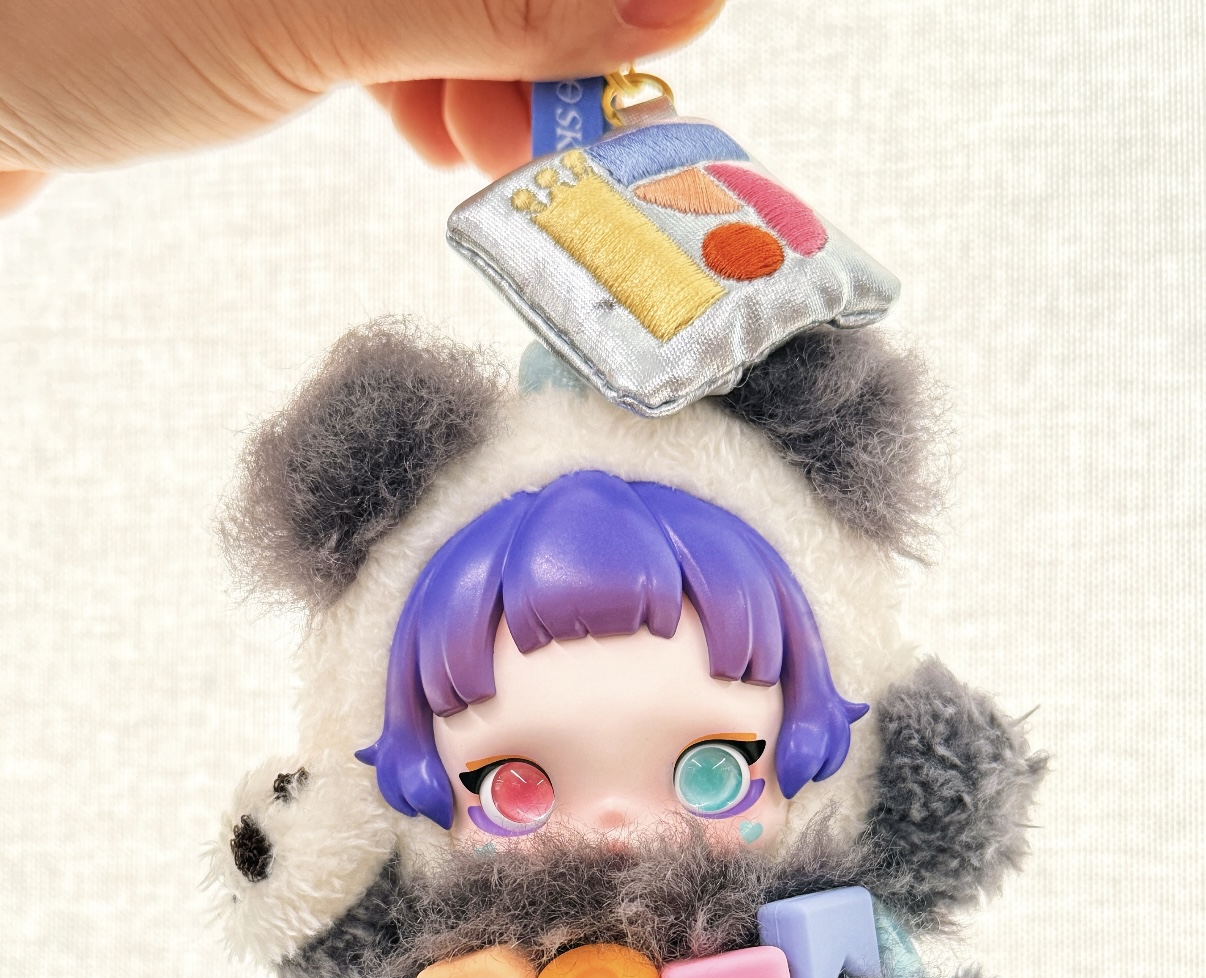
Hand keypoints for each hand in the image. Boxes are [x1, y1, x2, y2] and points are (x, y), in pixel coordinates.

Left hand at [0, 0, 722, 213]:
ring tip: (484, 151)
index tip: (651, 45)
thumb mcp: (313, 11)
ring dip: (500, 70)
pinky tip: (433, 131)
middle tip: (565, 129)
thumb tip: (671, 5)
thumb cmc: (74, 17)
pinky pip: (403, 13)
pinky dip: (435, 77)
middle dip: (551, 30)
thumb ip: (497, 3)